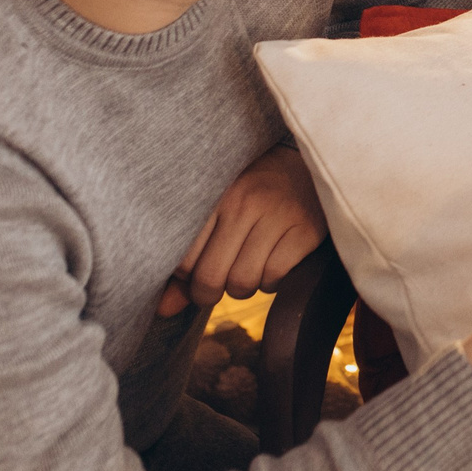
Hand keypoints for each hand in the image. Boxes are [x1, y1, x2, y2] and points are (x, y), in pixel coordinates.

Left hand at [158, 145, 327, 316]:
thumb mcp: (214, 213)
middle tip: (219, 283)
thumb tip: (164, 309)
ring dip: (243, 287)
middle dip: (211, 293)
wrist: (306, 161)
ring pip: (243, 282)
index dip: (187, 279)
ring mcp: (278, 214)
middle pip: (211, 277)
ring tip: (248, 268)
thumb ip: (187, 259)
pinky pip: (275, 277)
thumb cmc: (250, 193)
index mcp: (214, 194)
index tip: (197, 271)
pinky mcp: (307, 229)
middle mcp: (245, 202)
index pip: (183, 260)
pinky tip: (273, 264)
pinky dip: (272, 282)